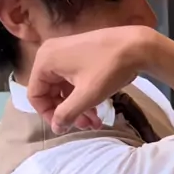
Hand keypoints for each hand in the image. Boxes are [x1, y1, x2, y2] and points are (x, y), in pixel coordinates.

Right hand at [28, 26, 154, 133]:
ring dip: (77, 106)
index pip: (35, 95)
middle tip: (86, 125)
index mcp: (45, 61)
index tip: (66, 126)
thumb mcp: (87, 95)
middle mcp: (51, 53)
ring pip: (64, 88)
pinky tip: (97, 108)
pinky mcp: (80, 54)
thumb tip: (56, 128)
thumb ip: (67, 113)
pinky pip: (73, 79)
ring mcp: (66, 52)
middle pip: (50, 92)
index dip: (49, 115)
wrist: (138, 45)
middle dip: (67, 112)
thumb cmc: (109, 68)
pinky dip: (82, 95)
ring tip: (95, 121)